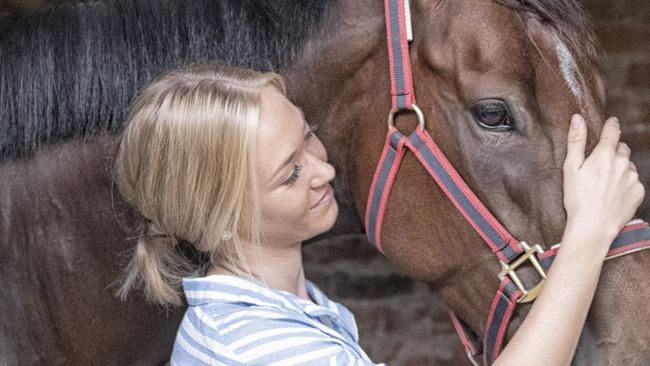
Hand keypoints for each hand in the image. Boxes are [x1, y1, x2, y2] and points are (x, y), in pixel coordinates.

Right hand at [562, 114, 644, 245]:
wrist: (593, 227)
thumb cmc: (577, 198)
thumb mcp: (570, 168)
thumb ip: (575, 141)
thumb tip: (577, 118)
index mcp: (605, 155)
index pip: (613, 131)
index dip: (611, 125)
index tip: (611, 122)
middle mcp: (624, 163)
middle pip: (622, 148)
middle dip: (613, 151)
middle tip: (600, 164)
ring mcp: (633, 178)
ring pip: (628, 165)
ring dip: (620, 168)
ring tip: (605, 183)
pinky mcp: (639, 192)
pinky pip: (633, 181)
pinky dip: (625, 184)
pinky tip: (612, 194)